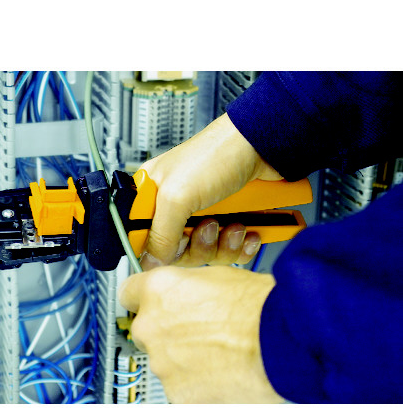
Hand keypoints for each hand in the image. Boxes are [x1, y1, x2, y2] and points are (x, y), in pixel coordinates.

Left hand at [118, 265, 283, 403]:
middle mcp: (151, 326)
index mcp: (158, 290)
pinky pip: (181, 390)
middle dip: (167, 332)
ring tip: (220, 355)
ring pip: (165, 362)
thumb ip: (185, 288)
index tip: (153, 306)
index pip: (129, 293)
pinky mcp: (179, 396)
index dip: (144, 299)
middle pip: (147, 330)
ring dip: (184, 361)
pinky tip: (223, 375)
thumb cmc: (260, 306)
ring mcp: (163, 364)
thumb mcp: (216, 277)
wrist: (285, 340)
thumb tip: (182, 297)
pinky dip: (197, 386)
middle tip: (199, 334)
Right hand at [139, 113, 281, 269]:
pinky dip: (241, 246)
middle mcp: (177, 207)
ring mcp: (204, 215)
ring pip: (207, 254)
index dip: (159, 249)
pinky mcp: (229, 222)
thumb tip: (151, 261)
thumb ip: (159, 234)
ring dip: (224, 245)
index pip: (144, 238)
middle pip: (178, 252)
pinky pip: (230, 252)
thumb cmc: (217, 154)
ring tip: (235, 224)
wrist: (264, 146)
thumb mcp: (177, 196)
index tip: (176, 245)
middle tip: (210, 225)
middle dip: (200, 245)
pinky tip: (249, 231)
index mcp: (154, 196)